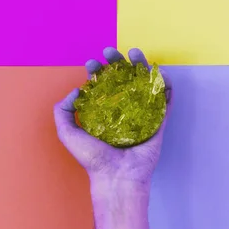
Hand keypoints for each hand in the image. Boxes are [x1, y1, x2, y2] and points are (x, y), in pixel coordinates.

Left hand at [53, 47, 171, 185]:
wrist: (116, 176)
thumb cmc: (92, 158)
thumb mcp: (67, 132)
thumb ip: (63, 110)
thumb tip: (77, 91)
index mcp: (104, 113)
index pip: (101, 85)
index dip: (97, 71)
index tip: (91, 63)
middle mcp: (123, 111)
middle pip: (123, 79)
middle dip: (117, 62)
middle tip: (110, 52)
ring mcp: (142, 115)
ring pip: (145, 84)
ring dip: (142, 66)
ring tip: (134, 53)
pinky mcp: (158, 122)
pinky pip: (165, 101)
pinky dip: (166, 86)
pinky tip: (160, 72)